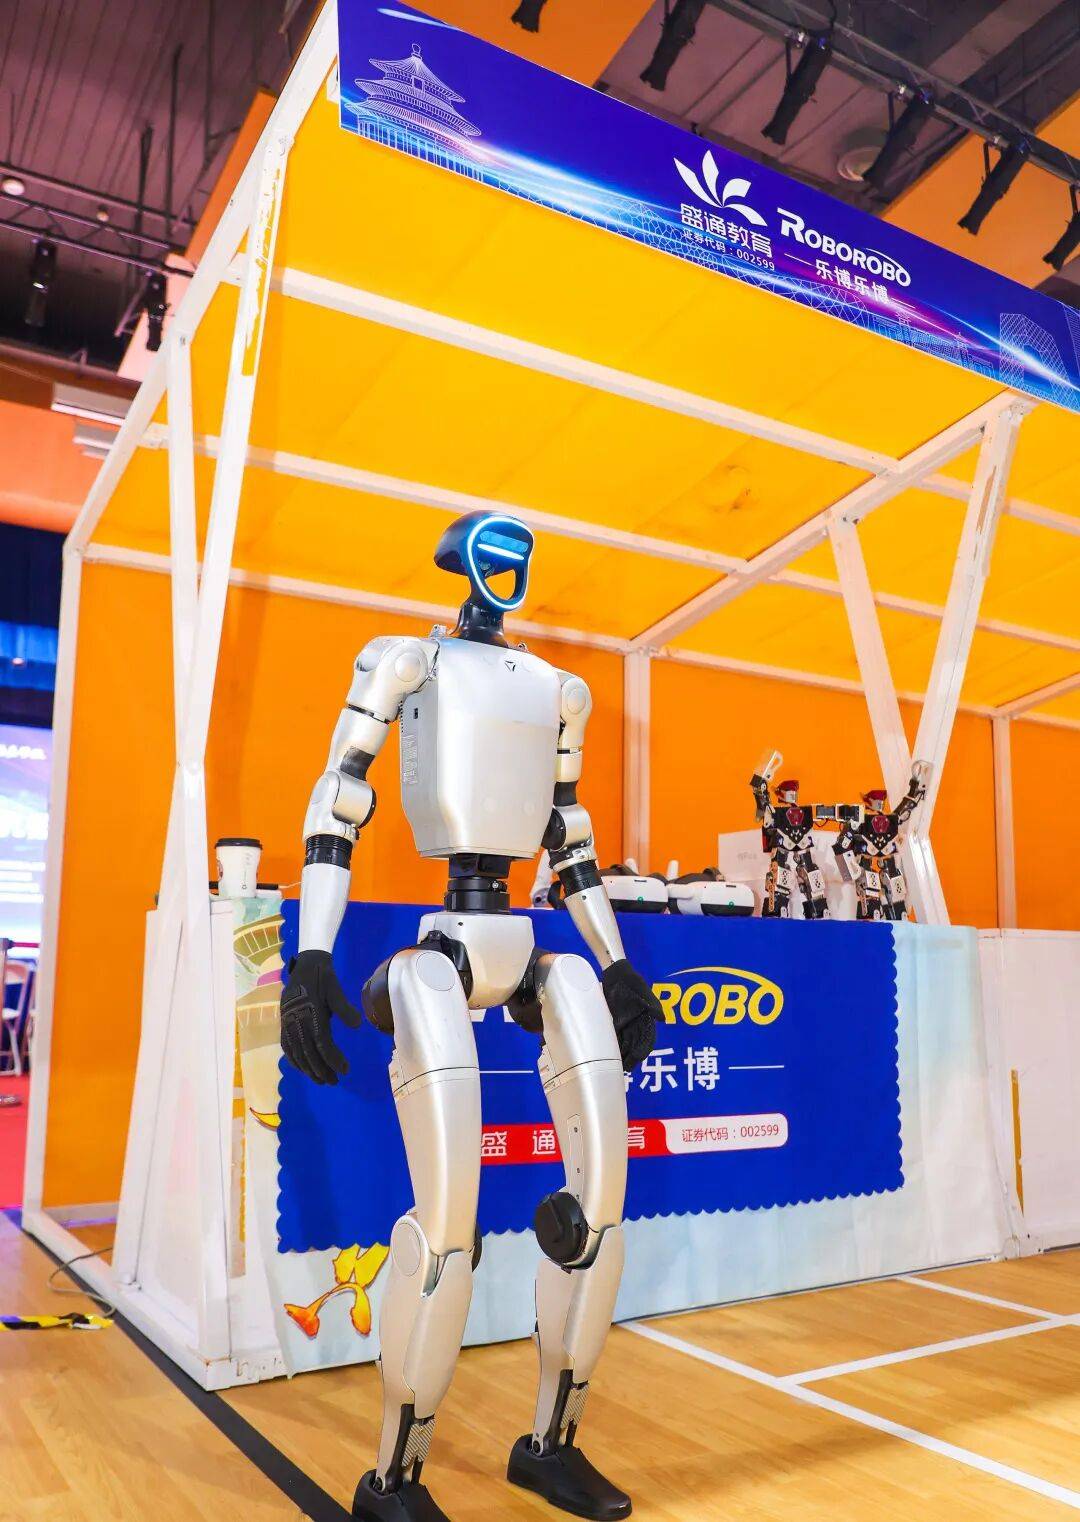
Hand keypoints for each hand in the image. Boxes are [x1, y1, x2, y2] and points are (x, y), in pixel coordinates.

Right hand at [280, 949, 362, 1084]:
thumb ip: (344, 1007)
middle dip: (321, 1070)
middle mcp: (297, 1021)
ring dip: (308, 1069)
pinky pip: (286, 1046)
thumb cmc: (323, 977)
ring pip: (296, 1052)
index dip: (333, 1059)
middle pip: (309, 1053)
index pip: (322, 1043)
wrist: (305, 965)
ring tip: (321, 1080)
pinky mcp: (284, 1023)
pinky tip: (302, 1069)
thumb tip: (357, 1025)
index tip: (345, 1070)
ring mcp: (288, 1023)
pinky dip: (293, 1060)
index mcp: (311, 1013)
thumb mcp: (335, 988)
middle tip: (334, 1081)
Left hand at [601, 958, 659, 1072]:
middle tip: (626, 1068)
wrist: (616, 973)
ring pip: (626, 1043)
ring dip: (623, 1055)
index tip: (638, 1057)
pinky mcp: (615, 1021)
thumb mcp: (643, 990)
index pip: (648, 1038)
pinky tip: (609, 1055)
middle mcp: (636, 1024)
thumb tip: (662, 1018)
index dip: (644, 1049)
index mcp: (647, 1019)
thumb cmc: (632, 980)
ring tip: (618, 1066)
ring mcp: (625, 1023)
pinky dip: (614, 1046)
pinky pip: (615, 1037)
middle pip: (636, 1044)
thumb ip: (652, 1004)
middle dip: (632, 1057)